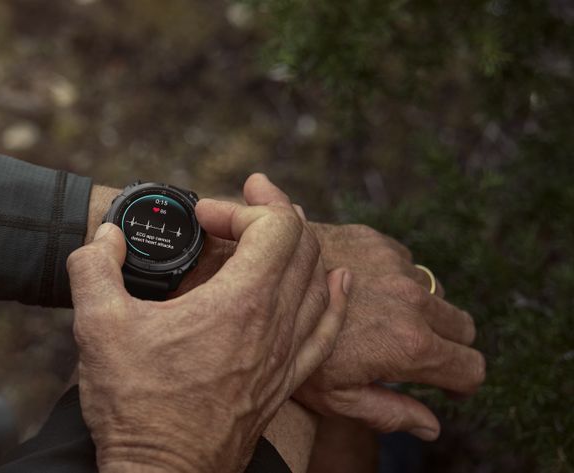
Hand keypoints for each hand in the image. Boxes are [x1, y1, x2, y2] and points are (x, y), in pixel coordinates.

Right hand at [67, 178, 349, 472]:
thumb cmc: (134, 405)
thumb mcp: (97, 325)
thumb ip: (94, 265)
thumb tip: (105, 237)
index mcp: (240, 304)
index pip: (277, 226)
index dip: (241, 207)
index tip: (203, 218)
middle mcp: (275, 326)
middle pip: (303, 247)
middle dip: (271, 215)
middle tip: (235, 212)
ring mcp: (286, 357)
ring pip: (319, 282)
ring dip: (298, 249)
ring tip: (272, 234)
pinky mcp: (284, 383)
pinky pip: (328, 329)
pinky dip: (333, 297)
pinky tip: (336, 283)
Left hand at [294, 223, 485, 440]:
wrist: (257, 284)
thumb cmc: (288, 351)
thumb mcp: (335, 395)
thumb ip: (389, 413)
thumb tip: (432, 427)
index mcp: (410, 344)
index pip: (470, 368)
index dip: (461, 383)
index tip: (447, 386)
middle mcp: (412, 299)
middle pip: (463, 327)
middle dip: (448, 343)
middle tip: (416, 354)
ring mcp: (395, 265)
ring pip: (435, 291)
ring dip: (420, 307)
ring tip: (381, 319)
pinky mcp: (375, 239)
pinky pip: (406, 261)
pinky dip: (395, 276)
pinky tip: (361, 289)